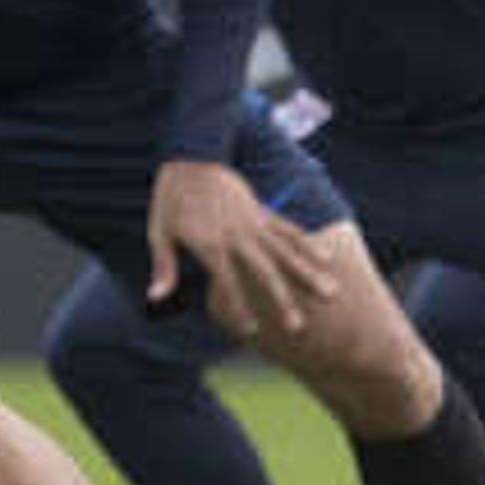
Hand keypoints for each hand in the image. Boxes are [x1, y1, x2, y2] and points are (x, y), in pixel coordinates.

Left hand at [145, 157, 335, 333]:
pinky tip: (327, 259)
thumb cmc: (172, 197)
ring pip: (286, 251)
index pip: (227, 282)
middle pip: (265, 271)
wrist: (192, 155)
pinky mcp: (262, 212)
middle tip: (297, 326)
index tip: (251, 330)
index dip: (238, 307)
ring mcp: (253, 222)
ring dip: (308, 273)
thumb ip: (163, 266)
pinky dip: (308, 244)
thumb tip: (155, 298)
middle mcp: (237, 235)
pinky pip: (289, 229)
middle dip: (282, 300)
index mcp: (210, 243)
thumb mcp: (159, 231)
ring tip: (329, 293)